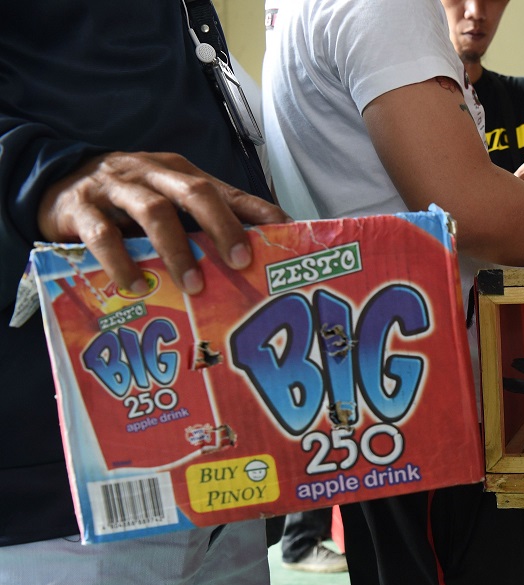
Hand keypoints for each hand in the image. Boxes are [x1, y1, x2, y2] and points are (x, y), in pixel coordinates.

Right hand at [37, 151, 289, 294]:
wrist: (51, 183)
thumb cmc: (125, 203)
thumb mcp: (166, 205)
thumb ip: (200, 224)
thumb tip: (252, 257)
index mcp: (180, 173)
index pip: (226, 190)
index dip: (257, 210)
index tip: (285, 233)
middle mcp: (152, 174)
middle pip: (194, 192)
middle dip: (223, 226)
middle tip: (241, 261)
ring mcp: (115, 188)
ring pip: (153, 212)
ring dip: (177, 250)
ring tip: (194, 286)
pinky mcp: (80, 208)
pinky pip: (102, 234)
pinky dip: (120, 261)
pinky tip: (136, 286)